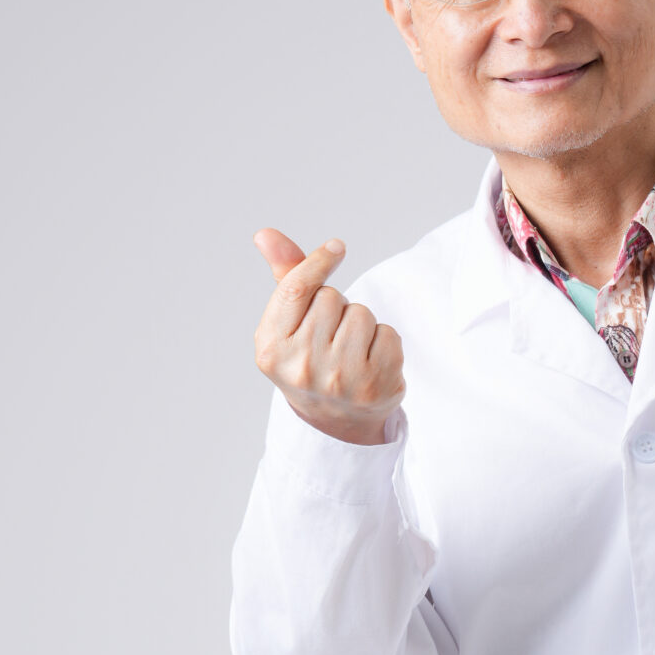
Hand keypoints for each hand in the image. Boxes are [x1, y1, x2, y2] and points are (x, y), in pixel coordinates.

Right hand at [252, 227, 404, 445]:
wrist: (336, 421)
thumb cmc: (309, 359)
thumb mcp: (288, 325)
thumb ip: (285, 278)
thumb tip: (265, 234)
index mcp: (271, 349)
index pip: (296, 289)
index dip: (318, 262)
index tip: (337, 247)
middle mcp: (302, 367)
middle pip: (331, 297)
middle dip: (335, 306)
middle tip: (329, 336)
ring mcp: (340, 380)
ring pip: (362, 313)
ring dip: (360, 323)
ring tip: (349, 350)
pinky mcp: (376, 387)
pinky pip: (388, 333)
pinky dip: (384, 341)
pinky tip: (370, 362)